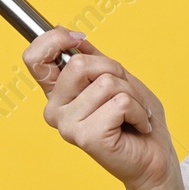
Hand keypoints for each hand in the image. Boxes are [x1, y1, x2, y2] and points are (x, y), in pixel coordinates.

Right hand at [24, 26, 177, 189]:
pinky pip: (120, 103)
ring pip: (106, 83)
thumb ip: (92, 58)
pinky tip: (137, 126)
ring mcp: (68, 125)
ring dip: (132, 95)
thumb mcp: (115, 78)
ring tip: (133, 114)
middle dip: (115, 70)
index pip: (34, 58)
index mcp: (57, 93)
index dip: (53, 40)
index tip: (78, 38)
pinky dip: (138, 110)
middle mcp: (55, 109)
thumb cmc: (137, 118)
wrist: (155, 157)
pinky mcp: (87, 137)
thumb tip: (68, 33)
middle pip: (80, 64)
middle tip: (125, 93)